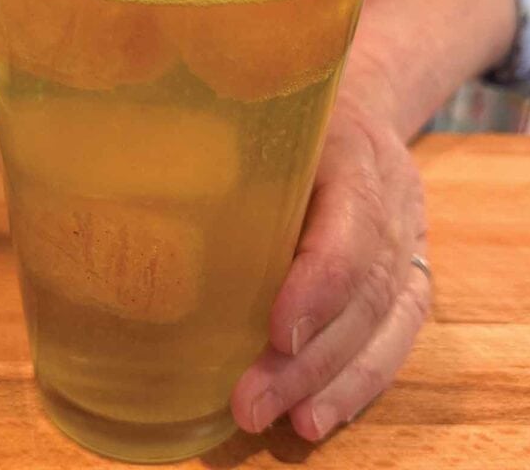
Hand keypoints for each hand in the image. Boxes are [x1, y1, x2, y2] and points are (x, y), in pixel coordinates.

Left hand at [230, 93, 430, 439]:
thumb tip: (120, 192)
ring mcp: (409, 240)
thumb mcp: (255, 112)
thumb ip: (208, 147)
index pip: (351, 224)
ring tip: (290, 424)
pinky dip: (360, 383)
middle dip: (311, 358)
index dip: (318, 285)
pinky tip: (317, 416)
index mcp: (353, 150)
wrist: (361, 105)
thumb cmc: (284, 115)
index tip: (276, 333)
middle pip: (365, 289)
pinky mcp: (409, 276)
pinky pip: (396, 336)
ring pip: (388, 322)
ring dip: (336, 383)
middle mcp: (393, 198)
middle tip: (252, 403)